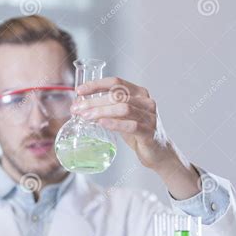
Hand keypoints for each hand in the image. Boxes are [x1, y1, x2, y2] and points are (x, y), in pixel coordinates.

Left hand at [70, 77, 199, 199]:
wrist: (158, 152)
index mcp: (139, 93)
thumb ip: (107, 108)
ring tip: (85, 116)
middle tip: (77, 108)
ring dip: (101, 111)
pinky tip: (102, 124)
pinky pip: (131, 125)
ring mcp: (150, 116)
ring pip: (123, 108)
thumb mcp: (122, 116)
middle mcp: (146, 101)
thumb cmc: (138, 132)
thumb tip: (81, 104)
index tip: (79, 91)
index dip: (96, 84)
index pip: (116, 82)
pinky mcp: (150, 132)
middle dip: (93, 101)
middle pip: (117, 95)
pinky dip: (114, 123)